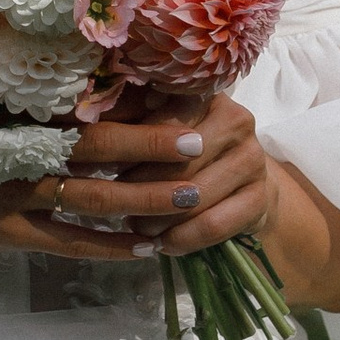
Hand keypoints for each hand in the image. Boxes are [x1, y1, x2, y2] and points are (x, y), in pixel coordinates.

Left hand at [47, 86, 276, 260]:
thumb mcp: (155, 131)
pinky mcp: (261, 196)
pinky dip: (183, 238)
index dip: (128, 145)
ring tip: (136, 228)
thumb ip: (127, 121)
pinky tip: (164, 244)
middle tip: (114, 205)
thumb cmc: (182, 154)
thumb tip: (77, 125)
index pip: (161, 119)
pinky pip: (214, 224)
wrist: (243, 186)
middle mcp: (236, 118)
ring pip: (193, 194)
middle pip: (176, 160)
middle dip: (140, 188)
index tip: (99, 165)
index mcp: (204, 94)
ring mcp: (253, 158)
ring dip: (159, 218)